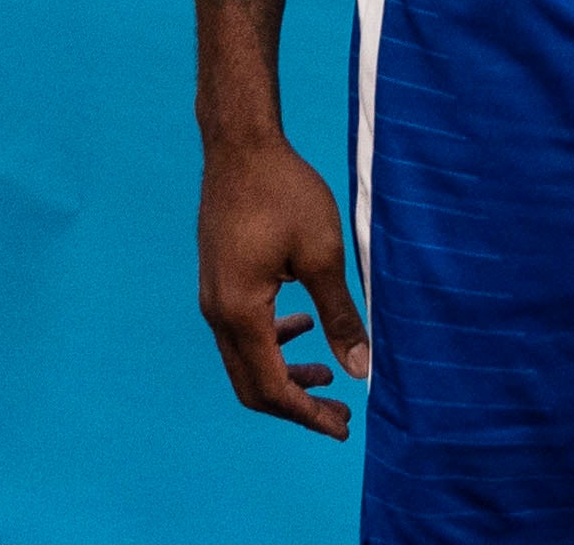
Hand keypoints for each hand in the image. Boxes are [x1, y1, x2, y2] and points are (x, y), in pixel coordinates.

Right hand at [191, 130, 365, 434]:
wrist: (241, 145)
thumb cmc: (283, 192)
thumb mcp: (323, 256)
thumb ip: (341, 317)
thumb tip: (361, 371)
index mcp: (241, 312)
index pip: (272, 386)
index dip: (307, 415)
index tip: (342, 427)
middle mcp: (217, 313)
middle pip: (253, 385)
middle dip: (296, 405)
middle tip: (339, 414)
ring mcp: (213, 297)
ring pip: (246, 360)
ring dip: (284, 375)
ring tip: (326, 375)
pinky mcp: (218, 281)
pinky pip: (242, 332)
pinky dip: (272, 344)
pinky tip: (302, 325)